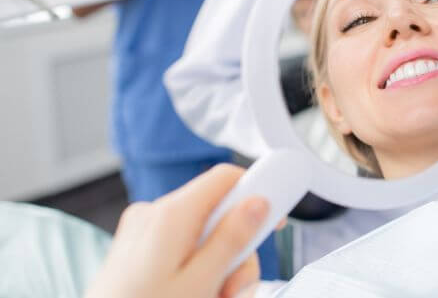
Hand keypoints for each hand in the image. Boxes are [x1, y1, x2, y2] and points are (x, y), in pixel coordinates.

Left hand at [85, 164, 268, 297]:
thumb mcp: (199, 282)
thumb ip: (231, 239)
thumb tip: (258, 202)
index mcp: (170, 215)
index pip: (225, 177)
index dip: (257, 191)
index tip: (275, 218)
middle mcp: (154, 215)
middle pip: (219, 215)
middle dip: (236, 253)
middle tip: (234, 290)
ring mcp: (142, 232)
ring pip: (203, 237)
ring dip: (219, 270)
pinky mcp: (137, 250)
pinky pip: (182, 249)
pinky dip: (197, 272)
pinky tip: (197, 296)